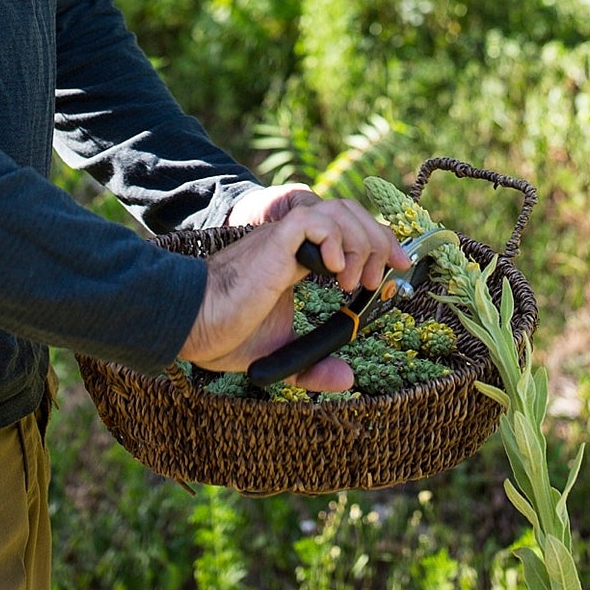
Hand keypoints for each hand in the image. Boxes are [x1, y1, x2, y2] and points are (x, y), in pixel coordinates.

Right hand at [183, 193, 408, 391]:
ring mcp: (283, 239)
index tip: (394, 270)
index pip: (346, 231)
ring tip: (356, 281)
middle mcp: (293, 242)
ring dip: (360, 240)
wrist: (195, 324)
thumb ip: (314, 366)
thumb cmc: (226, 335)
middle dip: (379, 236)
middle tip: (391, 271)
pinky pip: (311, 220)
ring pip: (336, 210)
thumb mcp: (283, 354)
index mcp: (297, 259)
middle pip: (348, 211)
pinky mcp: (273, 241)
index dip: (376, 242)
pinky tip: (335, 271)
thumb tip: (348, 379)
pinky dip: (334, 239)